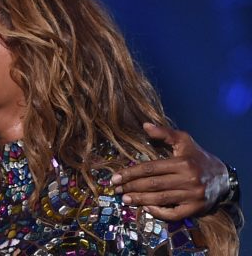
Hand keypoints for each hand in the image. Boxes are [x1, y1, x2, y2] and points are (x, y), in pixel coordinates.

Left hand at [111, 122, 228, 220]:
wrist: (223, 177)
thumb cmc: (198, 156)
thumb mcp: (183, 141)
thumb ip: (164, 133)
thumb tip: (145, 125)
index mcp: (182, 163)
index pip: (150, 169)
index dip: (131, 173)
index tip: (115, 177)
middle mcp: (188, 179)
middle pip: (153, 185)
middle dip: (131, 187)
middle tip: (116, 189)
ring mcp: (193, 196)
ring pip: (161, 199)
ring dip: (140, 200)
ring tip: (125, 199)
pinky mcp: (196, 208)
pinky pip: (174, 213)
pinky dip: (159, 212)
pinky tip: (146, 207)